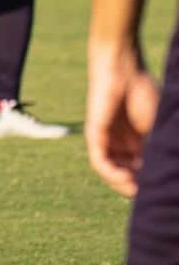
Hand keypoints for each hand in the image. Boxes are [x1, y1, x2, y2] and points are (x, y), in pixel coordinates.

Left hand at [85, 40, 159, 196]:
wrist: (123, 70)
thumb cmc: (144, 92)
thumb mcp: (157, 128)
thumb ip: (159, 151)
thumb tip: (171, 174)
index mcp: (138, 141)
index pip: (143, 170)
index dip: (152, 182)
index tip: (163, 189)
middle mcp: (121, 143)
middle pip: (127, 174)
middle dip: (138, 186)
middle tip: (151, 194)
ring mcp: (106, 140)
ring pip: (112, 171)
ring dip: (124, 184)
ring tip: (137, 190)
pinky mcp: (94, 135)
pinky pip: (99, 161)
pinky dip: (111, 174)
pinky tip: (125, 180)